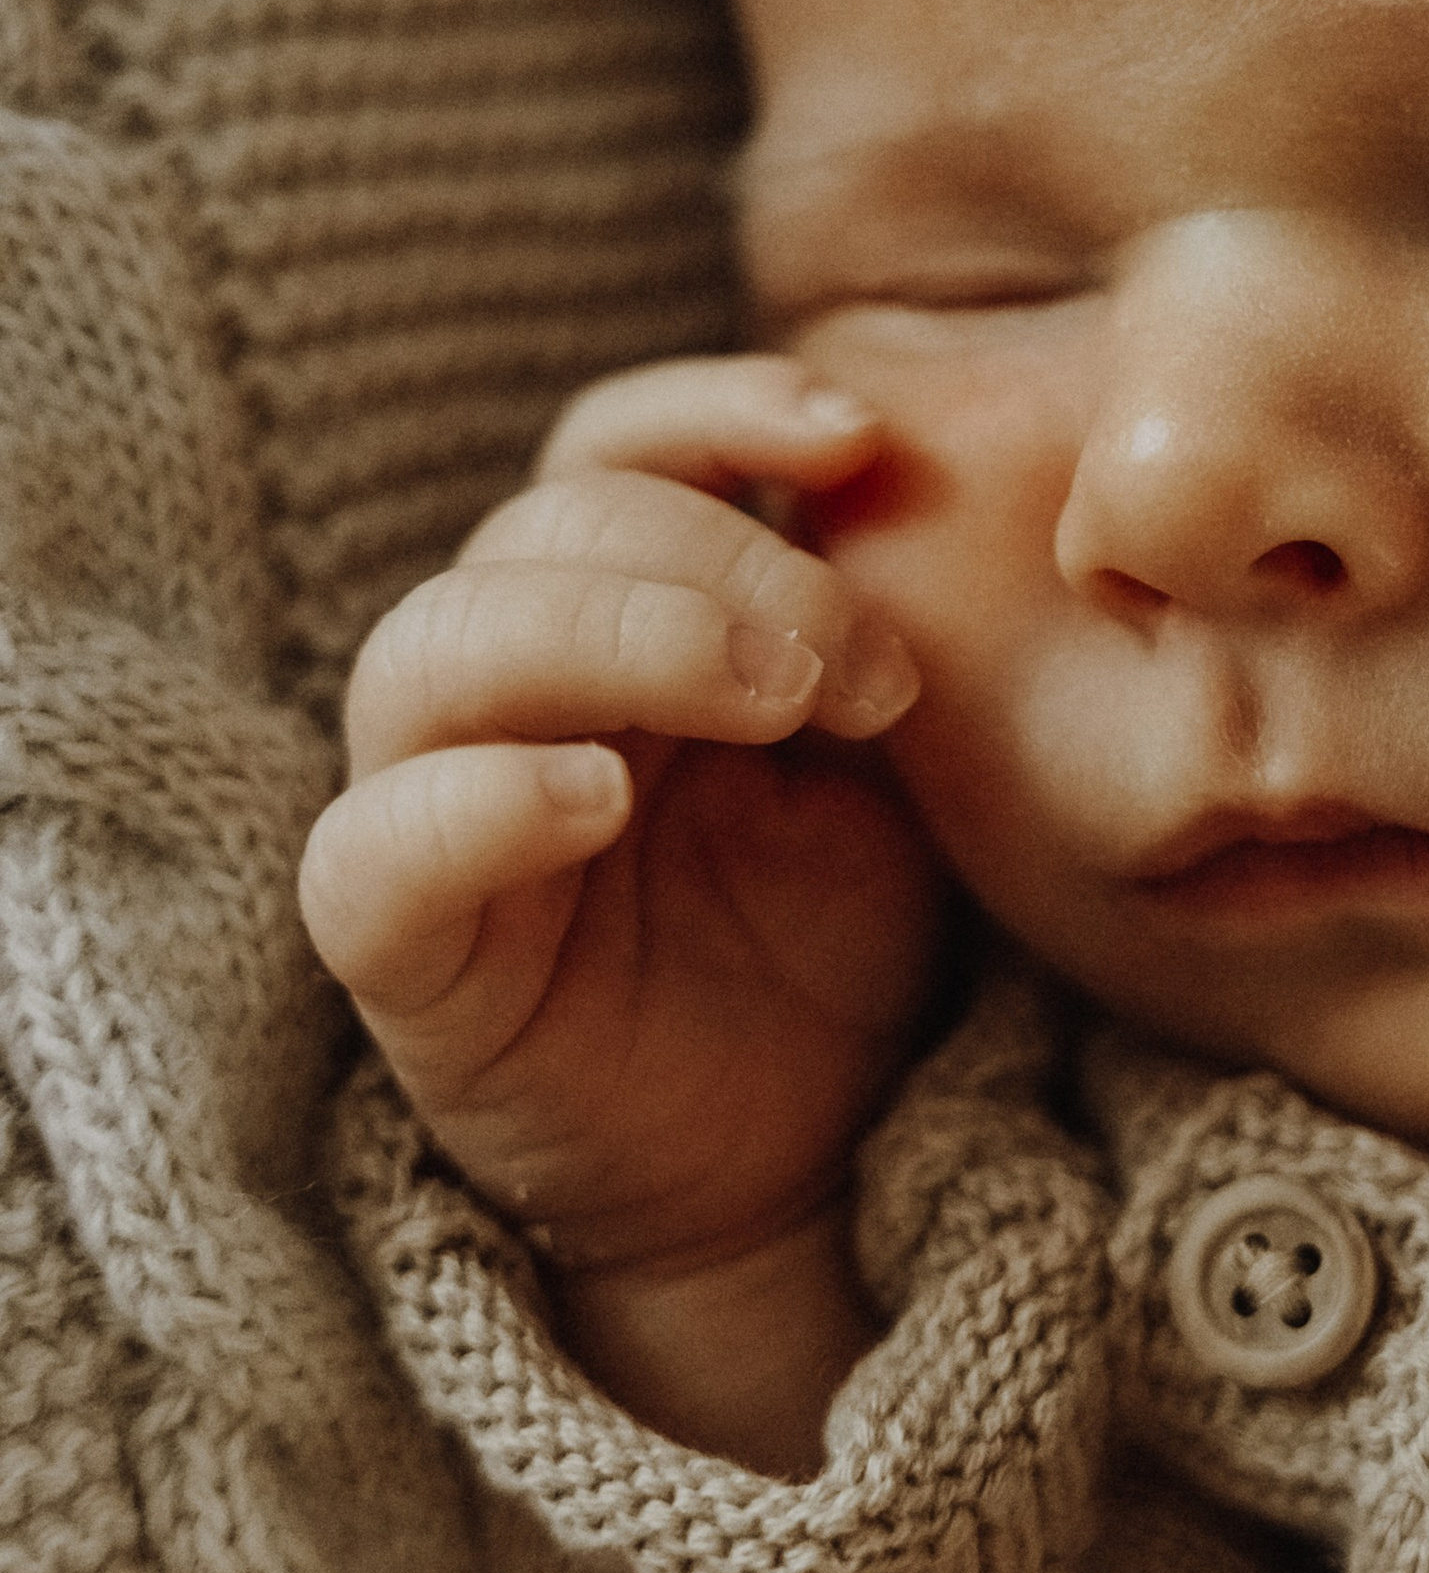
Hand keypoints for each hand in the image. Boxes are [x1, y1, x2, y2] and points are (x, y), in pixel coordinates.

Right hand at [299, 359, 946, 1459]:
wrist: (803, 1160)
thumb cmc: (833, 938)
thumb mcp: (887, 766)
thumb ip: (869, 628)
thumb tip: (914, 480)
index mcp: (618, 613)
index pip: (612, 450)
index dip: (712, 412)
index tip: (857, 439)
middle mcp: (507, 688)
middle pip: (542, 529)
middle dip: (722, 560)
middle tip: (863, 670)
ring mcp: (436, 809)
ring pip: (429, 652)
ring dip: (612, 636)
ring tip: (771, 700)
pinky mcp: (401, 953)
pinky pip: (371, 853)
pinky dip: (476, 802)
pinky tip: (599, 799)